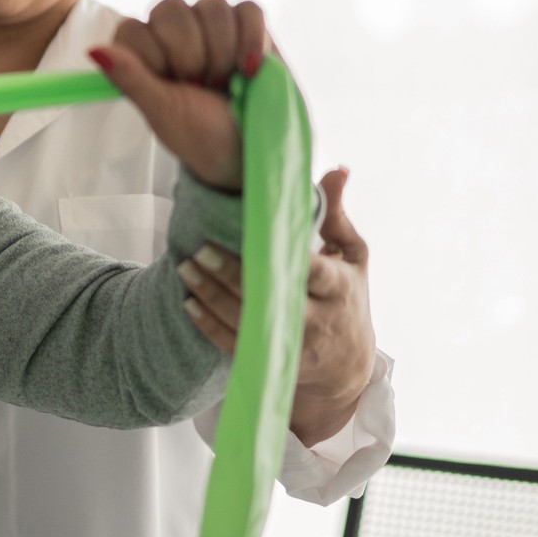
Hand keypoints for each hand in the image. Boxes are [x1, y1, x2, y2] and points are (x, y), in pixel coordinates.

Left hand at [89, 0, 270, 191]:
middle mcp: (171, 31)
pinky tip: (251, 68)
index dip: (155, 57)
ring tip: (225, 83)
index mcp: (141, 52)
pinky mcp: (247, 24)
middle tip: (200, 87)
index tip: (171, 88)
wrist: (251, 149)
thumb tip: (93, 50)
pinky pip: (247, 8)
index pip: (132, 27)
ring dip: (222, 51)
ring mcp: (209, 23)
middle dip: (191, 55)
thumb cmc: (200, 135)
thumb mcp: (163, 113)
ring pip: (211, 4)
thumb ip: (131, 79)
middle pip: (171, 8)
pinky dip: (251, 40)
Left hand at [175, 167, 376, 445]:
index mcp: (338, 288)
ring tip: (185, 267)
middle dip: (231, 274)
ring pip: (244, 321)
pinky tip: (188, 301)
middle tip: (199, 248)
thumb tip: (338, 169)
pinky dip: (207, 324)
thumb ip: (336, 214)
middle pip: (269, 296)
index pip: (311, 269)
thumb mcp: (352, 257)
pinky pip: (232, 345)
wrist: (346, 367)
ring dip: (210, 295)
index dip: (280, 252)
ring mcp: (291, 345)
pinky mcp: (269, 362)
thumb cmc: (347, 298)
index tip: (250, 229)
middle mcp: (315, 320)